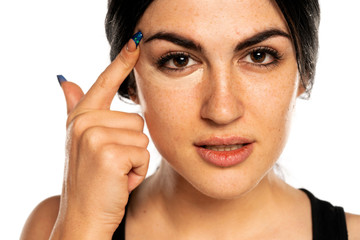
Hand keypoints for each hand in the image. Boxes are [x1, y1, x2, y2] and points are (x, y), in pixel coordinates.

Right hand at [51, 36, 148, 238]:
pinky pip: (143, 153)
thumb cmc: (91, 181)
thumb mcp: (81, 144)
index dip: (121, 62)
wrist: (83, 218)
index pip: (104, 83)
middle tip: (113, 166)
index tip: (136, 41)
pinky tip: (120, 181)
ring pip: (143, 136)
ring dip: (135, 159)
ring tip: (116, 173)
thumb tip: (65, 80)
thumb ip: (76, 109)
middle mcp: (84, 123)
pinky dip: (137, 171)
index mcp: (81, 118)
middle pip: (136, 119)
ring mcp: (94, 136)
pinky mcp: (108, 152)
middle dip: (131, 146)